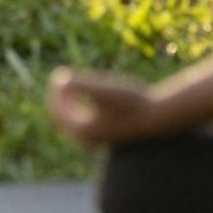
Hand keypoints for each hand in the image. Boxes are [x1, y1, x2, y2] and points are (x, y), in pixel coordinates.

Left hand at [47, 67, 162, 148]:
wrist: (157, 117)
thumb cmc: (131, 101)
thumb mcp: (105, 89)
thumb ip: (81, 84)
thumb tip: (59, 80)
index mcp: (83, 131)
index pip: (57, 111)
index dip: (55, 91)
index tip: (61, 73)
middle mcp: (88, 139)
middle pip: (62, 118)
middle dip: (60, 97)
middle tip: (61, 76)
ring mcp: (97, 139)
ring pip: (73, 120)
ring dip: (69, 102)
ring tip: (73, 81)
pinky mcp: (106, 134)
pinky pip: (83, 121)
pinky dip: (80, 106)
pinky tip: (89, 92)